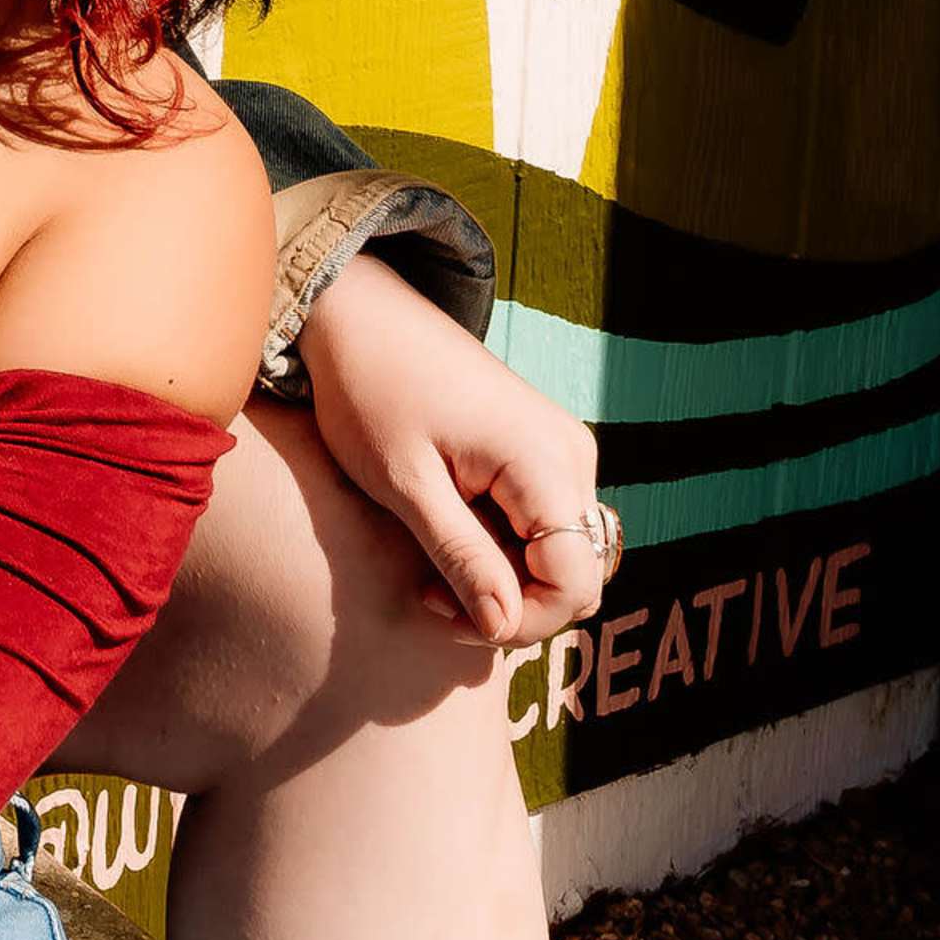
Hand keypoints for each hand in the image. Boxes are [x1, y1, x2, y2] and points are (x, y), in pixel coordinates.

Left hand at [297, 239, 611, 649]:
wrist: (362, 314)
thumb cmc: (371, 391)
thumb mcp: (406, 485)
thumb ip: (460, 556)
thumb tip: (503, 625)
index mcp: (545, 461)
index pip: (574, 582)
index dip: (521, 621)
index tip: (446, 615)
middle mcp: (572, 454)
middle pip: (577, 574)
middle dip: (511, 605)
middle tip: (430, 596)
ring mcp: (562, 449)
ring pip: (562, 554)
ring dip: (505, 579)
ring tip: (432, 569)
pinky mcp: (542, 450)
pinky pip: (545, 523)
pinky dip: (505, 548)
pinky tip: (448, 538)